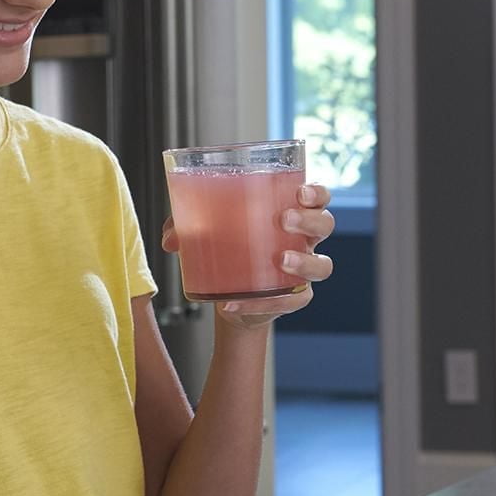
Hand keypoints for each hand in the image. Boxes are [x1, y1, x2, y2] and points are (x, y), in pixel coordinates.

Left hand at [161, 183, 334, 329]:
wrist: (230, 298)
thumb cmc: (226, 252)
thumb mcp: (205, 233)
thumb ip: (186, 227)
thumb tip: (171, 239)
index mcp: (290, 213)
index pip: (318, 197)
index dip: (316, 193)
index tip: (300, 192)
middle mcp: (303, 240)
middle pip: (325, 225)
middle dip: (309, 220)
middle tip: (284, 220)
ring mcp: (303, 270)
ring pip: (322, 265)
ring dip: (304, 261)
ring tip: (281, 260)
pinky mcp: (294, 298)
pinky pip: (294, 301)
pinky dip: (268, 303)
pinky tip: (238, 303)